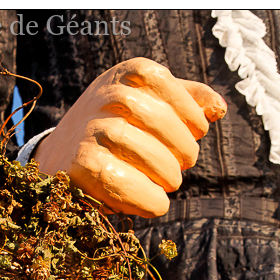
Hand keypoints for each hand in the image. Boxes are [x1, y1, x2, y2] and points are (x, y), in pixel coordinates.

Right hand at [34, 57, 226, 218]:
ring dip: (165, 173)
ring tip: (169, 183)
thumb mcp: (148, 104)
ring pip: (141, 151)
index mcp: (127, 75)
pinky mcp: (82, 165)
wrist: (61, 158)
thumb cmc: (116, 129)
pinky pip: (122, 182)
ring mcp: (91, 130)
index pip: (168, 87)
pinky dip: (146, 198)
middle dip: (181, 148)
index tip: (195, 134)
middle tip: (183, 166)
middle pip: (157, 121)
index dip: (189, 115)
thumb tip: (219, 109)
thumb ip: (184, 102)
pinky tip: (155, 204)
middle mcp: (105, 97)